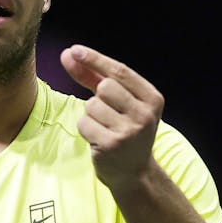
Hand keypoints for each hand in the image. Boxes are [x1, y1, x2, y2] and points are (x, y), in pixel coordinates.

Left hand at [60, 45, 164, 191]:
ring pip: (92, 105)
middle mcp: (145, 114)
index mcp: (153, 99)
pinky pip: (84, 123)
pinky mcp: (111, 145)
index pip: (120, 71)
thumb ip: (94, 76)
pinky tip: (98, 138)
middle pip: (105, 86)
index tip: (75, 50)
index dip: (95, 59)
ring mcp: (129, 131)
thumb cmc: (124, 129)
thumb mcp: (119, 101)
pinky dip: (85, 128)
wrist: (133, 172)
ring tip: (104, 127)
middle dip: (98, 96)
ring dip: (91, 115)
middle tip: (108, 113)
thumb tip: (69, 53)